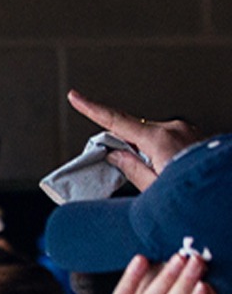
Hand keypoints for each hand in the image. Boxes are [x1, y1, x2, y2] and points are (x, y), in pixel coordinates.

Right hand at [67, 90, 203, 190]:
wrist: (224, 196)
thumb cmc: (193, 194)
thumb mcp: (154, 189)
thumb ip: (131, 168)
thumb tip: (116, 155)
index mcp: (159, 139)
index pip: (117, 121)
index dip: (92, 109)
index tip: (76, 97)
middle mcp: (174, 129)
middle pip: (135, 131)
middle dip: (126, 147)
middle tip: (131, 171)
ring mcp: (187, 130)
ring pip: (153, 136)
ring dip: (147, 153)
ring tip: (161, 178)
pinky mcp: (196, 135)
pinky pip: (169, 138)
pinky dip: (162, 152)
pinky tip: (171, 171)